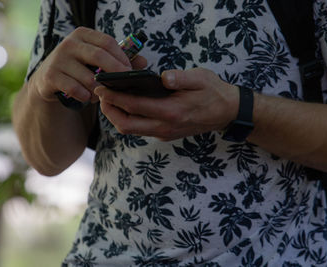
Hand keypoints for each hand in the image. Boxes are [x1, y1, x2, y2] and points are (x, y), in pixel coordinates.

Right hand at [29, 27, 146, 102]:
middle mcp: (69, 43)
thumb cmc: (81, 68)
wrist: (50, 79)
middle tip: (123, 84)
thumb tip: (144, 62)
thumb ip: (120, 60)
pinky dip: (85, 96)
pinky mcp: (50, 76)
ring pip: (88, 77)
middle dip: (115, 72)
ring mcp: (58, 59)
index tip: (129, 71)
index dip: (122, 57)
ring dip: (99, 89)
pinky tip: (87, 97)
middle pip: (99, 56)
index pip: (107, 42)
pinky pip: (75, 89)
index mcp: (83, 35)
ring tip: (102, 94)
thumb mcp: (98, 61)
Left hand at [95, 68, 239, 140]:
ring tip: (110, 99)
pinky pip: (140, 129)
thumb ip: (181, 78)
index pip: (134, 106)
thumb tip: (163, 77)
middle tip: (101, 95)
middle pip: (126, 125)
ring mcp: (164, 133)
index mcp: (172, 112)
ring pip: (131, 130)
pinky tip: (126, 104)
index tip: (100, 88)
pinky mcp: (165, 134)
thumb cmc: (213, 92)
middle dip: (109, 111)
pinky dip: (128, 118)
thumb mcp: (201, 78)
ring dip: (117, 116)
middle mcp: (165, 127)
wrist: (226, 112)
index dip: (114, 98)